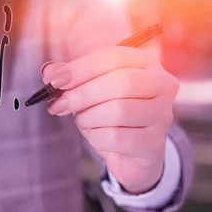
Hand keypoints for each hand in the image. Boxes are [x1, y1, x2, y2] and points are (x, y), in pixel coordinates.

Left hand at [41, 46, 178, 193]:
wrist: (130, 154)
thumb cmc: (108, 115)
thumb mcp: (88, 91)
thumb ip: (69, 77)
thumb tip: (49, 71)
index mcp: (144, 62)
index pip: (113, 56)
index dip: (80, 68)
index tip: (54, 82)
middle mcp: (161, 84)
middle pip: (119, 82)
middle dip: (81, 94)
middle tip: (57, 105)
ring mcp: (162, 114)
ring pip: (118, 110)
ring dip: (88, 117)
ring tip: (83, 121)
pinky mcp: (154, 143)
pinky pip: (116, 137)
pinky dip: (96, 138)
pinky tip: (97, 137)